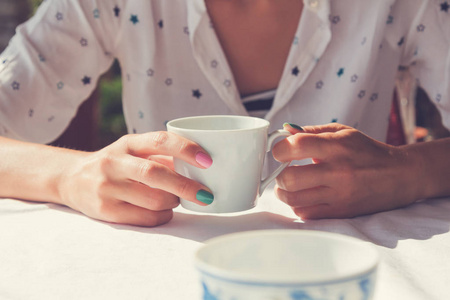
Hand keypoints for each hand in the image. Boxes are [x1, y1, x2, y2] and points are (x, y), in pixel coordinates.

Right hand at [58, 131, 212, 226]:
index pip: (160, 140)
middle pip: (156, 174)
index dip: (186, 149)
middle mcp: (115, 162)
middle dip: (186, 186)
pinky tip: (164, 211)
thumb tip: (201, 166)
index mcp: (128, 143)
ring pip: (153, 200)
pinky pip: (145, 218)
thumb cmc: (116, 164)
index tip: (208, 161)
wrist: (72, 179)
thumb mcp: (133, 150)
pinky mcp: (106, 211)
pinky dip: (163, 216)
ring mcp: (108, 187)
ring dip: (174, 202)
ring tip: (177, 200)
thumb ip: (162, 156)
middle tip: (206, 194)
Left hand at [272, 123, 420, 218]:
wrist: (400, 176)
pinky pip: (306, 214)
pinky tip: (302, 196)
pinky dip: (297, 205)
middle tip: (283, 171)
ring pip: (294, 200)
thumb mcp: (342, 132)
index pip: (296, 146)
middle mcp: (338, 172)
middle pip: (290, 178)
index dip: (279, 148)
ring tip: (288, 185)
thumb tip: (284, 131)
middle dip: (279, 174)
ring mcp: (339, 195)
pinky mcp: (341, 213)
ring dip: (283, 192)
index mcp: (337, 147)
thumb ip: (311, 131)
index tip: (280, 151)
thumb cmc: (367, 151)